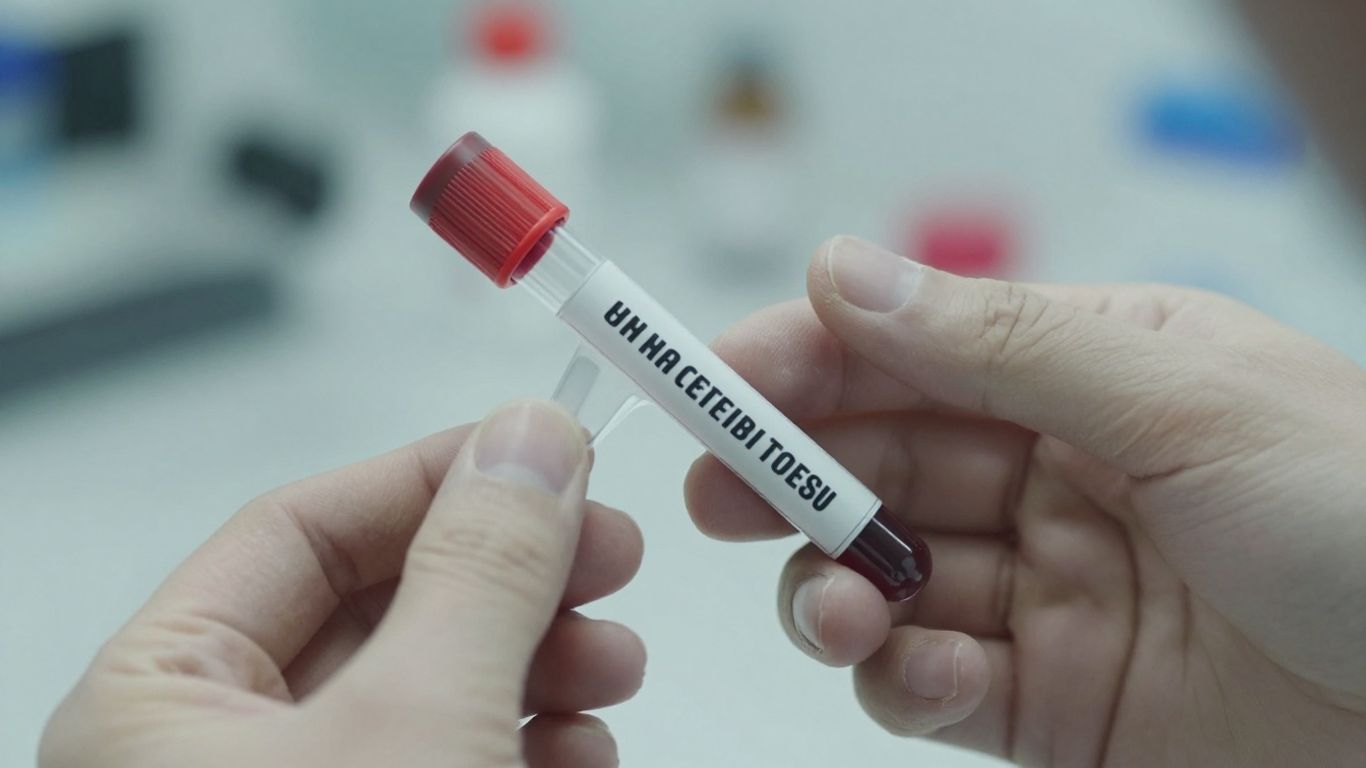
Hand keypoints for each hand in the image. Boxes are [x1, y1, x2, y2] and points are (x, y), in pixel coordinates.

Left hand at [41, 401, 644, 767]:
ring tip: (613, 664)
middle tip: (608, 553)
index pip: (300, 531)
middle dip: (515, 580)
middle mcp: (214, 755)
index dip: (435, 476)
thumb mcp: (420, 724)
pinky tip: (585, 745)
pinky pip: (450, 760)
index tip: (548, 452)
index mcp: (158, 704)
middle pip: (384, 607)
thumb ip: (479, 572)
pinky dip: (530, 741)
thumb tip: (531, 437)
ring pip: (433, 688)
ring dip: (542, 662)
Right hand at [685, 237, 1365, 765]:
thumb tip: (843, 274)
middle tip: (720, 494)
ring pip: (888, 578)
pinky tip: (925, 674)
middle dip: (792, 477)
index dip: (806, 358)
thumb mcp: (1185, 398)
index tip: (715, 379)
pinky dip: (903, 680)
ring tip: (835, 606)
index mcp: (1092, 375)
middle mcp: (1058, 477)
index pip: (913, 352)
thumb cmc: (1365, 522)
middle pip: (881, 464)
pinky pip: (933, 683)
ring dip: (834, 588)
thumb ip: (1000, 340)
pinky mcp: (1050, 704)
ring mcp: (1048, 594)